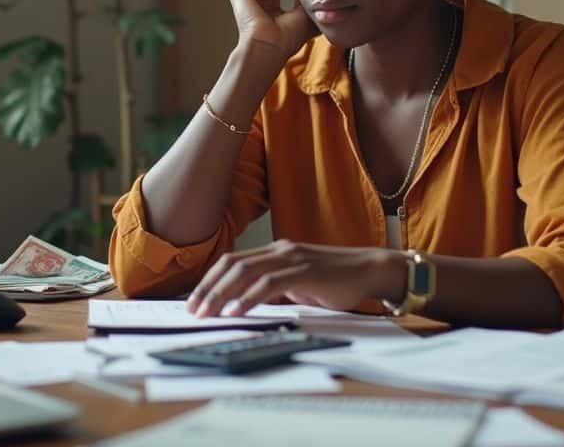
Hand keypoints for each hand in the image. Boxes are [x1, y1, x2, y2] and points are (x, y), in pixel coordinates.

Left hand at [186, 240, 402, 317]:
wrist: (370, 271)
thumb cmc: (337, 281)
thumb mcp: (299, 285)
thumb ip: (276, 291)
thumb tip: (249, 305)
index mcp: (276, 252)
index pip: (233, 261)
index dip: (210, 280)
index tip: (195, 300)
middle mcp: (280, 250)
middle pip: (232, 264)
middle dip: (208, 287)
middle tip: (193, 309)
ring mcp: (291, 258)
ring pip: (245, 272)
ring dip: (221, 294)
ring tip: (207, 313)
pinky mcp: (304, 271)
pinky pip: (268, 283)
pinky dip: (247, 298)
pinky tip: (235, 311)